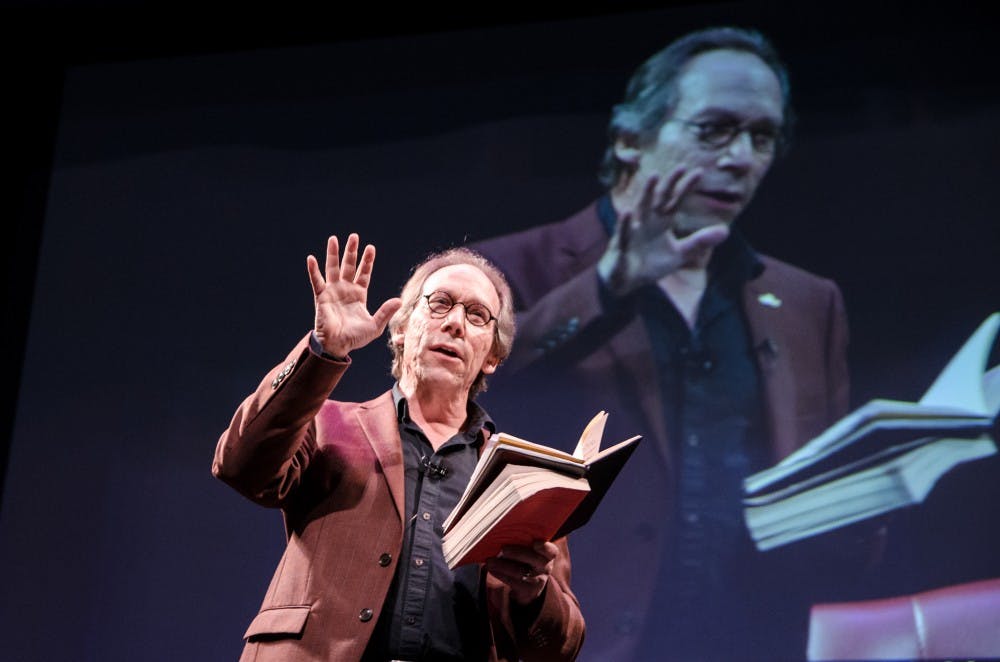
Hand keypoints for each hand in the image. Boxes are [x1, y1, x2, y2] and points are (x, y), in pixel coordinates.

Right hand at [306, 233, 401, 357]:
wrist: (338, 346)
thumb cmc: (355, 338)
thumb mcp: (375, 326)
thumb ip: (386, 312)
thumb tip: (399, 300)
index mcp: (359, 295)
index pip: (364, 273)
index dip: (367, 261)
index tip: (370, 248)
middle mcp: (345, 290)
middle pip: (349, 266)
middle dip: (351, 251)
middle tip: (354, 236)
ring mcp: (333, 292)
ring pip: (333, 268)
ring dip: (333, 254)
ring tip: (333, 238)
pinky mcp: (321, 297)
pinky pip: (316, 281)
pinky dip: (313, 270)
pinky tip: (311, 258)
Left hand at [484, 540, 557, 605]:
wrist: (531, 585)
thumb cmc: (527, 559)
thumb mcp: (531, 551)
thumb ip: (523, 542)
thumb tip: (503, 534)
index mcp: (548, 554)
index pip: (551, 550)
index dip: (544, 547)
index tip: (535, 543)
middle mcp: (546, 567)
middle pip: (533, 559)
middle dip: (517, 553)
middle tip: (503, 549)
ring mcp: (538, 580)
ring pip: (520, 572)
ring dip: (503, 565)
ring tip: (490, 561)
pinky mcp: (528, 590)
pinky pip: (513, 582)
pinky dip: (500, 574)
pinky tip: (491, 569)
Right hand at [598, 169, 728, 295]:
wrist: (625, 280)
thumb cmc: (650, 264)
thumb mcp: (679, 254)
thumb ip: (699, 242)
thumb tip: (726, 230)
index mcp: (662, 222)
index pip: (675, 201)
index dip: (686, 188)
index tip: (699, 172)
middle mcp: (647, 221)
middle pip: (660, 199)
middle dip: (670, 184)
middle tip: (682, 166)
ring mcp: (633, 231)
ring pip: (640, 209)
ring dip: (646, 193)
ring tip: (654, 176)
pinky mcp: (620, 245)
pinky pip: (623, 233)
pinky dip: (625, 223)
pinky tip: (627, 212)